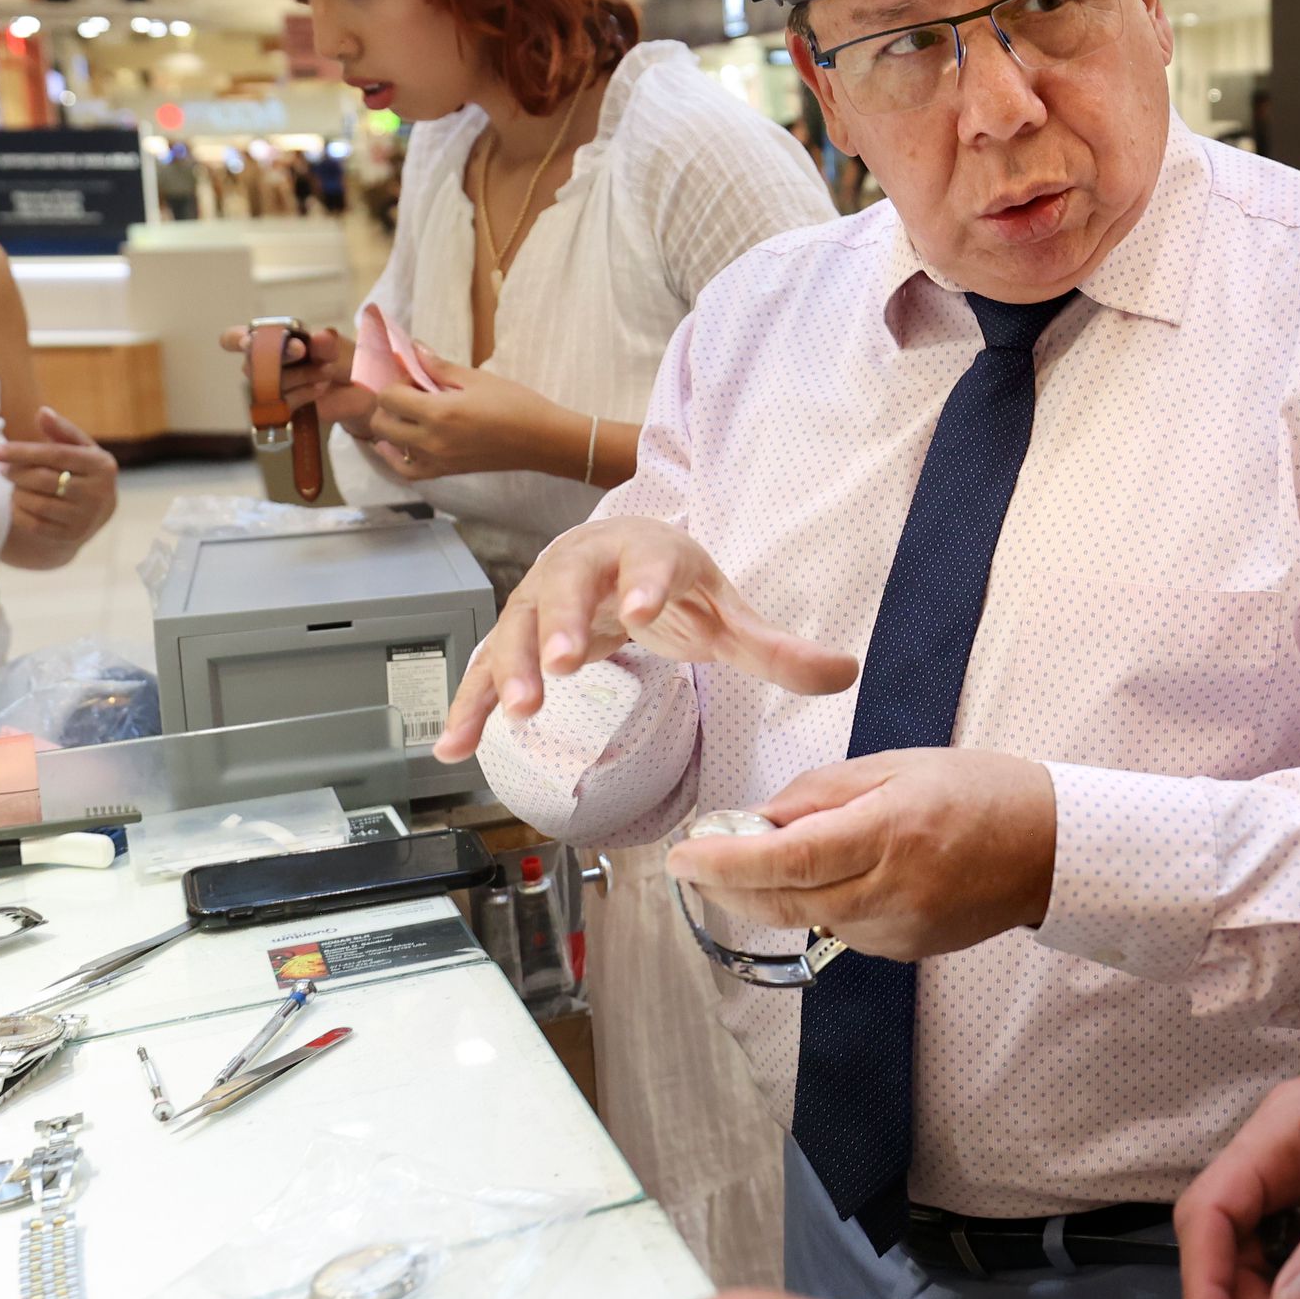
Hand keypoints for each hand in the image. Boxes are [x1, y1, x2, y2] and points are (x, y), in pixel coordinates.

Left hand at [0, 407, 117, 565]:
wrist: (96, 513)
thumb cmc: (81, 471)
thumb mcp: (80, 449)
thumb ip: (62, 430)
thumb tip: (42, 412)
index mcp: (102, 465)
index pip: (55, 455)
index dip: (20, 452)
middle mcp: (99, 492)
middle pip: (43, 479)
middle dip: (15, 473)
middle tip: (1, 469)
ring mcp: (86, 517)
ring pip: (36, 502)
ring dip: (16, 493)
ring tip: (14, 486)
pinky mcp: (72, 536)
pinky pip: (33, 524)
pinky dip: (19, 512)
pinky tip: (17, 504)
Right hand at [215, 322, 375, 435]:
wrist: (360, 391)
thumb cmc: (341, 359)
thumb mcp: (336, 347)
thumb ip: (325, 343)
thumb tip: (320, 336)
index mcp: (269, 340)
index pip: (233, 339)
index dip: (237, 340)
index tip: (250, 340)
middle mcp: (264, 365)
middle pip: (251, 362)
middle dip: (278, 354)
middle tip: (301, 350)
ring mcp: (272, 389)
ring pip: (270, 383)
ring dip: (301, 374)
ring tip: (328, 370)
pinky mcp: (283, 409)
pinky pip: (282, 404)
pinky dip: (303, 394)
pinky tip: (320, 388)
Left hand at [365, 345, 568, 480]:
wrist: (541, 440)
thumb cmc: (515, 404)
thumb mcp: (477, 379)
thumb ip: (439, 366)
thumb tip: (413, 348)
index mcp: (439, 413)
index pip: (389, 397)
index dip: (397, 382)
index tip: (416, 378)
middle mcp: (430, 440)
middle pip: (381, 423)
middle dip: (389, 404)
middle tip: (412, 395)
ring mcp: (435, 460)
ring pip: (388, 446)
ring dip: (391, 427)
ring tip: (409, 415)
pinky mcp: (444, 472)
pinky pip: (405, 470)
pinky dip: (396, 457)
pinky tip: (400, 443)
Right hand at [432, 517, 857, 760]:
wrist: (622, 559)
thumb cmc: (673, 584)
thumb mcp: (727, 611)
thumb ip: (776, 648)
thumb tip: (843, 671)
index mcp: (645, 552)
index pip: (648, 563)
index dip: (643, 583)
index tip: (638, 610)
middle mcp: (585, 566)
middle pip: (567, 587)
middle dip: (562, 624)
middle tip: (563, 664)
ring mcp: (544, 599)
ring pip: (520, 626)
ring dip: (515, 667)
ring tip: (520, 710)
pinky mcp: (518, 635)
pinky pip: (487, 668)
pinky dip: (470, 703)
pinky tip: (456, 745)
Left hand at [665, 749, 1057, 959]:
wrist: (1051, 849)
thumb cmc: (980, 792)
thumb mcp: (897, 766)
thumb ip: (822, 793)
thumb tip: (759, 818)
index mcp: (889, 833)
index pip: (788, 857)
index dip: (727, 862)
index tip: (683, 855)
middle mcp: (891, 891)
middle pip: (784, 902)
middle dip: (728, 885)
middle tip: (694, 863)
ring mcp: (898, 929)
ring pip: (808, 919)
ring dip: (773, 893)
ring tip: (764, 858)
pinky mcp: (904, 951)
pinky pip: (841, 930)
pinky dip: (820, 904)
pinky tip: (835, 877)